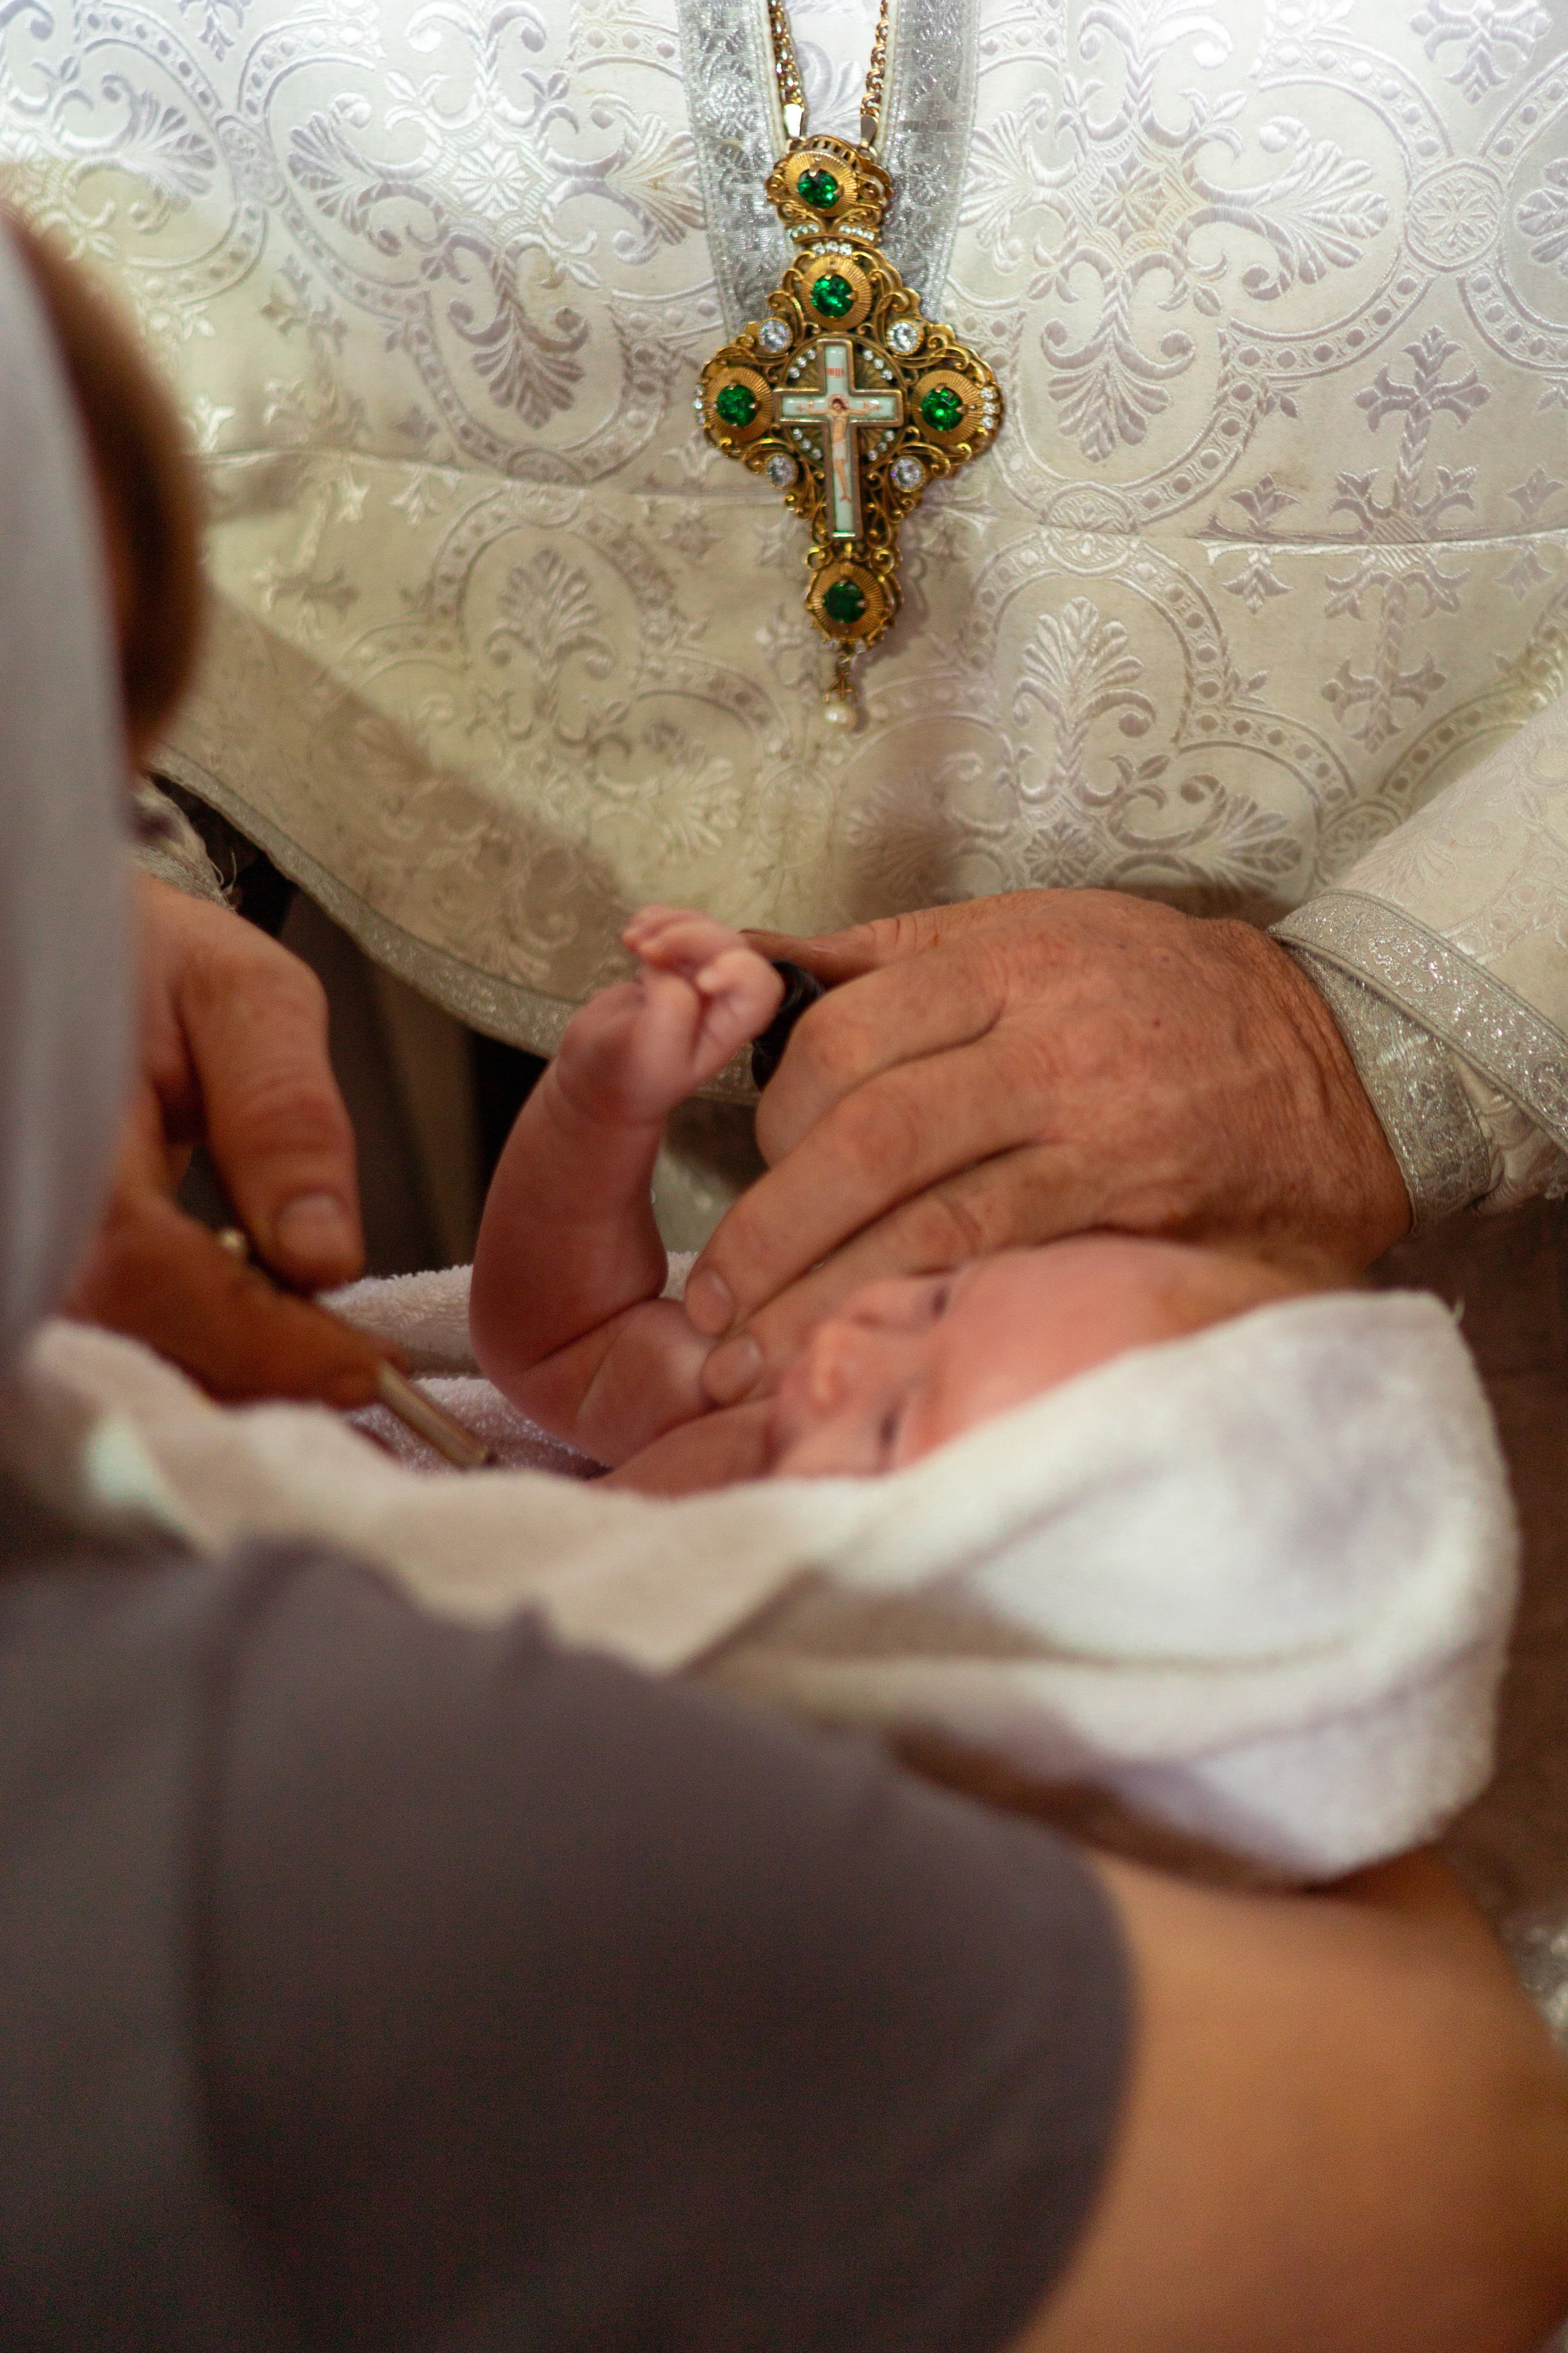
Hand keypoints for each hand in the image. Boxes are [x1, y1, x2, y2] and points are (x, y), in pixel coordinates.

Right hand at [65, 876, 388, 1405]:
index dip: (260, 1337)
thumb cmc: (143, 958)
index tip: (366, 1366)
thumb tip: (324, 1256)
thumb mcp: (241, 998)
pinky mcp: (30, 1254)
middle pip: (127, 1335)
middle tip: (362, 1374)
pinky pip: (103, 1332)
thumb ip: (285, 1116)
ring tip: (326, 1357)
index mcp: (59, 1117)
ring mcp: (16, 1232)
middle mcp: (19, 1192)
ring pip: (113, 1351)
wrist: (52, 940)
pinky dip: (190, 1349)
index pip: (145, 1268)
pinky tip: (257, 1338)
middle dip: (258, 1371)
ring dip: (228, 1370)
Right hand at [555, 907, 783, 1124]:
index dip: (740, 972)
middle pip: (731, 948)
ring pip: (705, 930)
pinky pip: (678, 927)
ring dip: (671, 923)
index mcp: (730, 1029)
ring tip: (632, 938)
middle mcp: (722, 1001)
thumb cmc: (627, 1077)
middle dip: (691, 937)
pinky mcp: (671, 965)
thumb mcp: (651, 1054)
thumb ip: (671, 1009)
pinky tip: (631, 934)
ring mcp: (696, 979)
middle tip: (645, 948)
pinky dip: (657, 919)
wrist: (593, 1078)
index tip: (700, 980)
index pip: (761, 987)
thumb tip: (668, 967)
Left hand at [682, 888, 1409, 1401]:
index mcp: (1006, 957)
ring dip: (817, 1287)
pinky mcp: (1133, 1202)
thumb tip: (723, 956)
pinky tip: (860, 1343)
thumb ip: (888, 959)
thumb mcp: (1032, 935)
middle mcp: (1045, 1034)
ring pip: (920, 1207)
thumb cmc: (1160, 996)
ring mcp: (1093, 1123)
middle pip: (867, 1127)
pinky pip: (997, 1257)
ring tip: (746, 1352)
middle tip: (716, 1295)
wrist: (1341, 1059)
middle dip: (775, 1222)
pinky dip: (914, 1302)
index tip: (749, 1166)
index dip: (773, 1111)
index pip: (845, 1034)